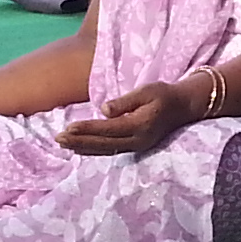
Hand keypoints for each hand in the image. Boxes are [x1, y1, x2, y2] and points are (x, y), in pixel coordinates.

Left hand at [58, 81, 198, 156]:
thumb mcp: (147, 91)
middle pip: (103, 143)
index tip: (68, 128)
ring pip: (105, 149)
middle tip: (58, 138)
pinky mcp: (135, 147)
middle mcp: (138, 140)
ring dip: (83, 147)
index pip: (108, 129)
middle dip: (79, 141)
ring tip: (63, 144)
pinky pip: (110, 150)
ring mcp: (137, 146)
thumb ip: (125, 101)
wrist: (182, 107)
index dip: (87, 129)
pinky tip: (79, 149)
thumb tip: (104, 110)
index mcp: (140, 125)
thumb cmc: (163, 95)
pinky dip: (93, 150)